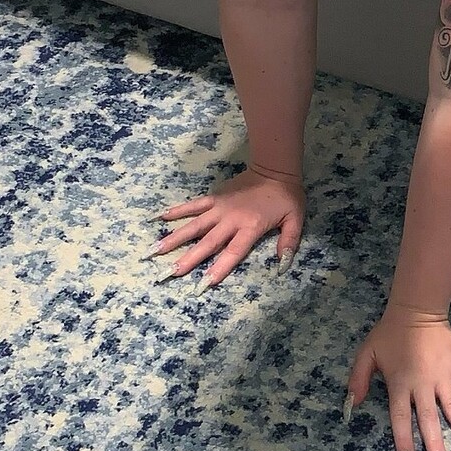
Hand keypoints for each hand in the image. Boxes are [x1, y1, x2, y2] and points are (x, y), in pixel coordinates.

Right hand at [150, 164, 304, 287]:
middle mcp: (231, 219)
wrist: (275, 167)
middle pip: (207, 242)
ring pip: (194, 225)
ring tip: (155, 250)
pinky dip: (177, 211)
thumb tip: (282, 266)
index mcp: (251, 226)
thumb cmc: (286, 197)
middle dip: (189, 258)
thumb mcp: (295, 220)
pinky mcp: (214, 197)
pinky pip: (193, 205)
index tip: (204, 283)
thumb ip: (289, 242)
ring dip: (175, 238)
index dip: (219, 267)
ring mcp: (219, 207)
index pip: (233, 251)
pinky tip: (159, 218)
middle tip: (170, 272)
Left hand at [345, 304, 450, 450]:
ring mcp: (444, 377)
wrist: (417, 309)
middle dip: (437, 449)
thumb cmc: (389, 334)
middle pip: (430, 421)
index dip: (405, 443)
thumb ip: (357, 381)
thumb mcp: (366, 355)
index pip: (402, 419)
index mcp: (400, 384)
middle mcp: (423, 385)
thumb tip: (349, 409)